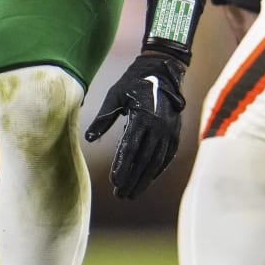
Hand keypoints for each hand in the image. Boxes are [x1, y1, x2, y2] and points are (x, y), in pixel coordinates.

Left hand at [85, 53, 185, 198]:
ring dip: (144, 179)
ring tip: (131, 193)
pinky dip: (157, 170)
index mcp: (143, 116)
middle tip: (120, 195)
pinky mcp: (175, 133)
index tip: (114, 182)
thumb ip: (103, 118)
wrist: (163, 70)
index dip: (122, 166)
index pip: (131, 148)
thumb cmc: (134, 82)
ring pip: (156, 162)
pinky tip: (148, 180)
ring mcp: (170, 131)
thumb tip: (89, 139)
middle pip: (144, 160)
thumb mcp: (115, 95)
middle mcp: (159, 126)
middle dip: (131, 179)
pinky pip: (166, 156)